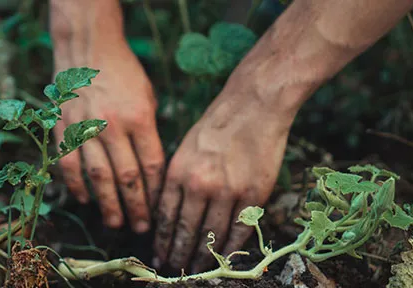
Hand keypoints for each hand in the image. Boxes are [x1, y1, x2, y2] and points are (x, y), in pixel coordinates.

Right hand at [53, 40, 163, 233]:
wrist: (88, 49)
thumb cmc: (124, 74)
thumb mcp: (148, 98)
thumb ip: (149, 132)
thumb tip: (151, 170)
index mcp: (140, 118)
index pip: (151, 165)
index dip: (155, 192)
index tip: (160, 210)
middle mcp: (113, 126)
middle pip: (127, 177)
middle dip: (136, 207)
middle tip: (141, 229)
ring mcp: (86, 128)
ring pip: (98, 176)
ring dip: (107, 204)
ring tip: (116, 224)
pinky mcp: (64, 128)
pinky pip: (70, 164)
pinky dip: (77, 186)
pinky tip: (85, 201)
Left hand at [153, 76, 295, 272]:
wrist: (254, 105)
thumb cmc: (216, 124)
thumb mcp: (184, 148)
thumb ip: (177, 180)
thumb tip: (168, 213)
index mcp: (178, 172)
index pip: (166, 217)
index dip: (162, 241)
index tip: (158, 256)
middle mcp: (200, 185)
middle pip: (186, 231)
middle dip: (178, 255)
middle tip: (174, 270)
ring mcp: (228, 191)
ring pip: (212, 236)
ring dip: (203, 257)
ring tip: (196, 270)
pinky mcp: (253, 194)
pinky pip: (239, 230)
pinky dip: (230, 248)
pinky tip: (223, 259)